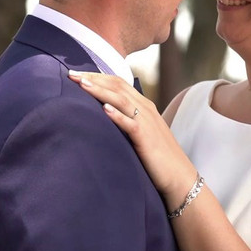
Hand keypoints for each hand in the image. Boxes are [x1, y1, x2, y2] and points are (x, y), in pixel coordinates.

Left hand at [68, 71, 198, 205]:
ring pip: (121, 100)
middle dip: (93, 79)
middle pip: (117, 86)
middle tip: (71, 74)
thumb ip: (126, 120)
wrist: (179, 176)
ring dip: (100, 91)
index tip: (77, 74)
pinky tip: (104, 109)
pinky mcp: (146, 138)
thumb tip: (103, 115)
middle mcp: (145, 109)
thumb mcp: (141, 132)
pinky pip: (131, 123)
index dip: (97, 76)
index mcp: (144, 105)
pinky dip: (117, 115)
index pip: (118, 83)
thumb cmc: (157, 157)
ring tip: (82, 85)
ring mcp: (147, 122)